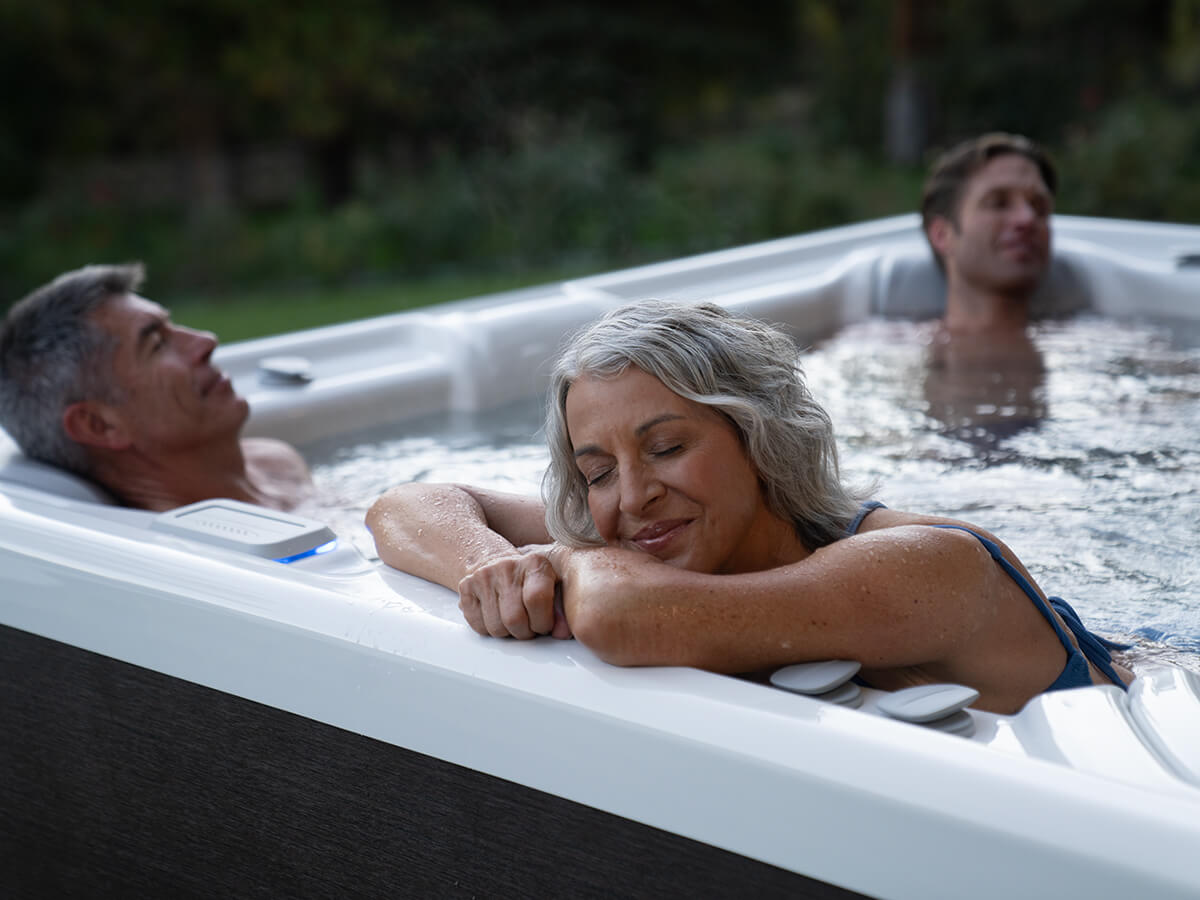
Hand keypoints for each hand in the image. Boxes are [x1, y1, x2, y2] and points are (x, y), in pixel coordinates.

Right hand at [457, 548, 572, 639]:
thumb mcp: (554, 587)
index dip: (542, 622)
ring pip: (495, 627)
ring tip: (514, 621)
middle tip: (529, 627)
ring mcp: (483, 576)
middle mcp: (507, 566)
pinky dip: (489, 630)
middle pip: (514, 618)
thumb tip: (563, 633)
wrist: (498, 561)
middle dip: (525, 632)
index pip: (536, 599)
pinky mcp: (466, 587)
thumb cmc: (531, 580)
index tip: (544, 625)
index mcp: (534, 563)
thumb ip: (562, 609)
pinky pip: (477, 625)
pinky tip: (498, 617)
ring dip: (507, 633)